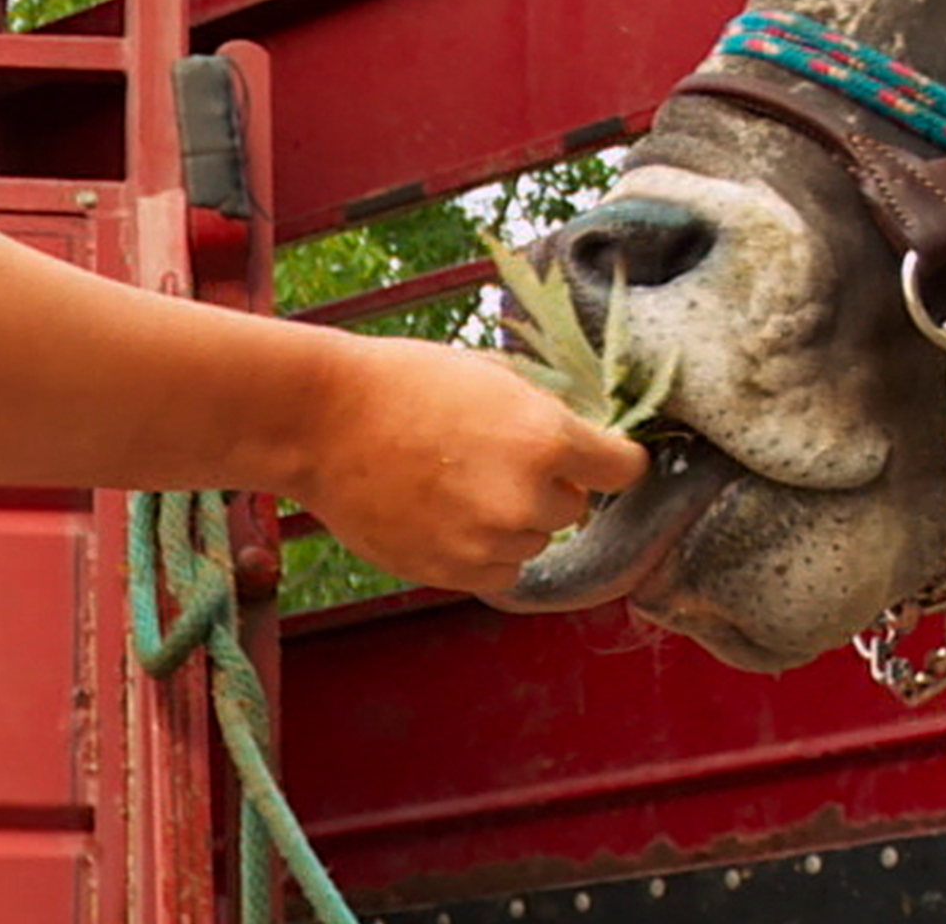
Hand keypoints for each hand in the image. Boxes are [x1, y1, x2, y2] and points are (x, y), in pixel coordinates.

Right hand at [285, 336, 652, 594]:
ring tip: (454, 484)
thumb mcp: (487, 372)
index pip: (624, 469)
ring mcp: (489, 541)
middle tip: (491, 458)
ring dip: (510, 520)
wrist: (321, 421)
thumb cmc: (402, 382)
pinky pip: (498, 571)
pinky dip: (481, 551)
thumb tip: (581, 431)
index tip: (597, 459)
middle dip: (546, 486)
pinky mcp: (453, 572)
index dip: (610, 460)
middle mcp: (527, 497)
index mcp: (546, 438)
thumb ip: (543, 408)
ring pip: (532, 541)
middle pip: (573, 507)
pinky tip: (442, 514)